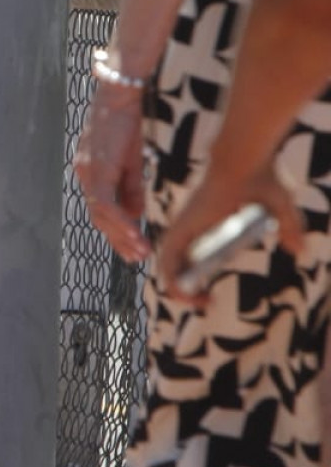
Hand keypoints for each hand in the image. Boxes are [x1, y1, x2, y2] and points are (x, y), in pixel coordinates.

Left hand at [73, 82, 149, 262]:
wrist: (120, 97)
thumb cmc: (126, 125)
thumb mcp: (132, 163)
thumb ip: (131, 190)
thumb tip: (135, 215)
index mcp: (91, 174)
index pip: (100, 211)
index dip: (116, 232)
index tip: (133, 250)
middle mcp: (84, 174)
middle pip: (98, 217)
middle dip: (118, 240)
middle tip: (137, 259)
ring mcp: (87, 172)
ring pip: (100, 213)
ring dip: (121, 235)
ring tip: (140, 251)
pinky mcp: (96, 168)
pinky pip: (105, 201)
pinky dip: (120, 219)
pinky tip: (135, 232)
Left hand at [156, 159, 304, 302]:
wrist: (246, 161)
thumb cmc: (262, 179)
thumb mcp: (281, 211)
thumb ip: (289, 231)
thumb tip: (299, 251)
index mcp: (209, 226)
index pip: (191, 257)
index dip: (194, 278)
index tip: (210, 297)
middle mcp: (193, 228)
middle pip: (177, 265)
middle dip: (186, 289)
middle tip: (205, 303)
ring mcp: (184, 226)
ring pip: (168, 266)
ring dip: (179, 290)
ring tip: (201, 304)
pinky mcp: (182, 226)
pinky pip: (167, 259)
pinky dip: (172, 279)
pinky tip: (188, 295)